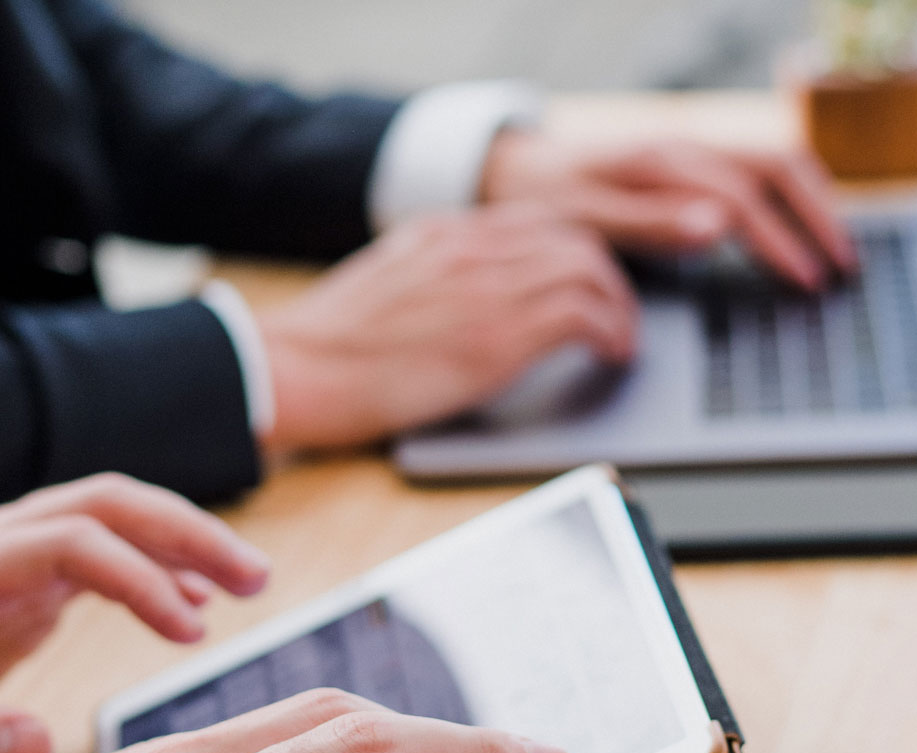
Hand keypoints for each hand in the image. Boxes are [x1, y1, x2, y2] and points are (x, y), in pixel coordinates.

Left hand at [0, 473, 270, 752]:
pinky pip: (92, 555)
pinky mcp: (6, 584)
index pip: (70, 541)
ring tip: (245, 584)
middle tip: (255, 579)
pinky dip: (147, 571)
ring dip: (176, 540)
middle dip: (184, 531)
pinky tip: (187, 609)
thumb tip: (40, 744)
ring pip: (104, 518)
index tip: (191, 633)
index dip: (140, 576)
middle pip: (103, 504)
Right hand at [259, 205, 637, 448]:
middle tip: (617, 312)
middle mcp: (471, 248)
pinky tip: (611, 354)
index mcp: (442, 232)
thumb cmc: (328, 348)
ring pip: (590, 267)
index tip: (588, 276)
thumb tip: (469, 301)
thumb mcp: (387, 284)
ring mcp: (486, 287)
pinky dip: (611, 333)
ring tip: (621, 339)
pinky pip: (583, 314)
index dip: (575, 248)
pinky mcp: (496, 334)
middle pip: (576, 237)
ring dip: (619, 306)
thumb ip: (435, 276)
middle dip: (609, 276)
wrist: (294, 369)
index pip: (537, 219)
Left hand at [480, 131, 857, 291]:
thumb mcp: (584, 221)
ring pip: (773, 162)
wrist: (516, 172)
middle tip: (846, 266)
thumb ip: (649, 224)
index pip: (744, 200)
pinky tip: (802, 223)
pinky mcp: (693, 162)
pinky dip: (790, 194)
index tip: (809, 280)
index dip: (782, 241)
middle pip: (776, 167)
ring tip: (839, 247)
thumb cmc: (544, 202)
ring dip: (813, 201)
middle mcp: (686, 148)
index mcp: (662, 164)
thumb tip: (717, 228)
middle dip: (819, 216)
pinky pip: (756, 169)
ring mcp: (692, 151)